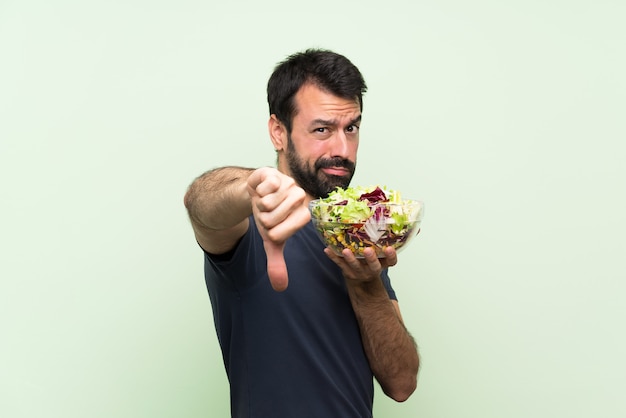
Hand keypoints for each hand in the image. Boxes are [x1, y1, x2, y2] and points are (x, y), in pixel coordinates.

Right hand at [247, 167, 310, 290]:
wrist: (254, 194)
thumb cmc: (268, 217)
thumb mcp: (271, 241)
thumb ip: (277, 263)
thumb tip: (280, 287)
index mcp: (303, 214)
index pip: (287, 230)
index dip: (274, 232)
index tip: (272, 227)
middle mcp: (299, 197)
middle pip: (273, 217)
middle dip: (263, 219)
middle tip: (266, 213)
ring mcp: (288, 183)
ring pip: (268, 203)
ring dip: (259, 205)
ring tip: (264, 201)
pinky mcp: (274, 173)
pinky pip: (264, 188)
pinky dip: (257, 192)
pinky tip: (261, 190)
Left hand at [324, 246, 397, 282]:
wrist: (363, 281)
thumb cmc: (371, 262)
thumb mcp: (380, 255)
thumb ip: (379, 241)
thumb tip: (376, 217)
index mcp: (383, 263)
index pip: (391, 261)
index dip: (391, 256)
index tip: (389, 248)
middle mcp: (372, 269)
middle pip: (374, 266)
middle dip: (371, 259)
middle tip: (367, 250)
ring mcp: (360, 272)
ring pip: (355, 266)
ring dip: (350, 259)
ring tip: (346, 251)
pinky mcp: (348, 272)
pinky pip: (340, 264)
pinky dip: (333, 257)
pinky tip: (327, 250)